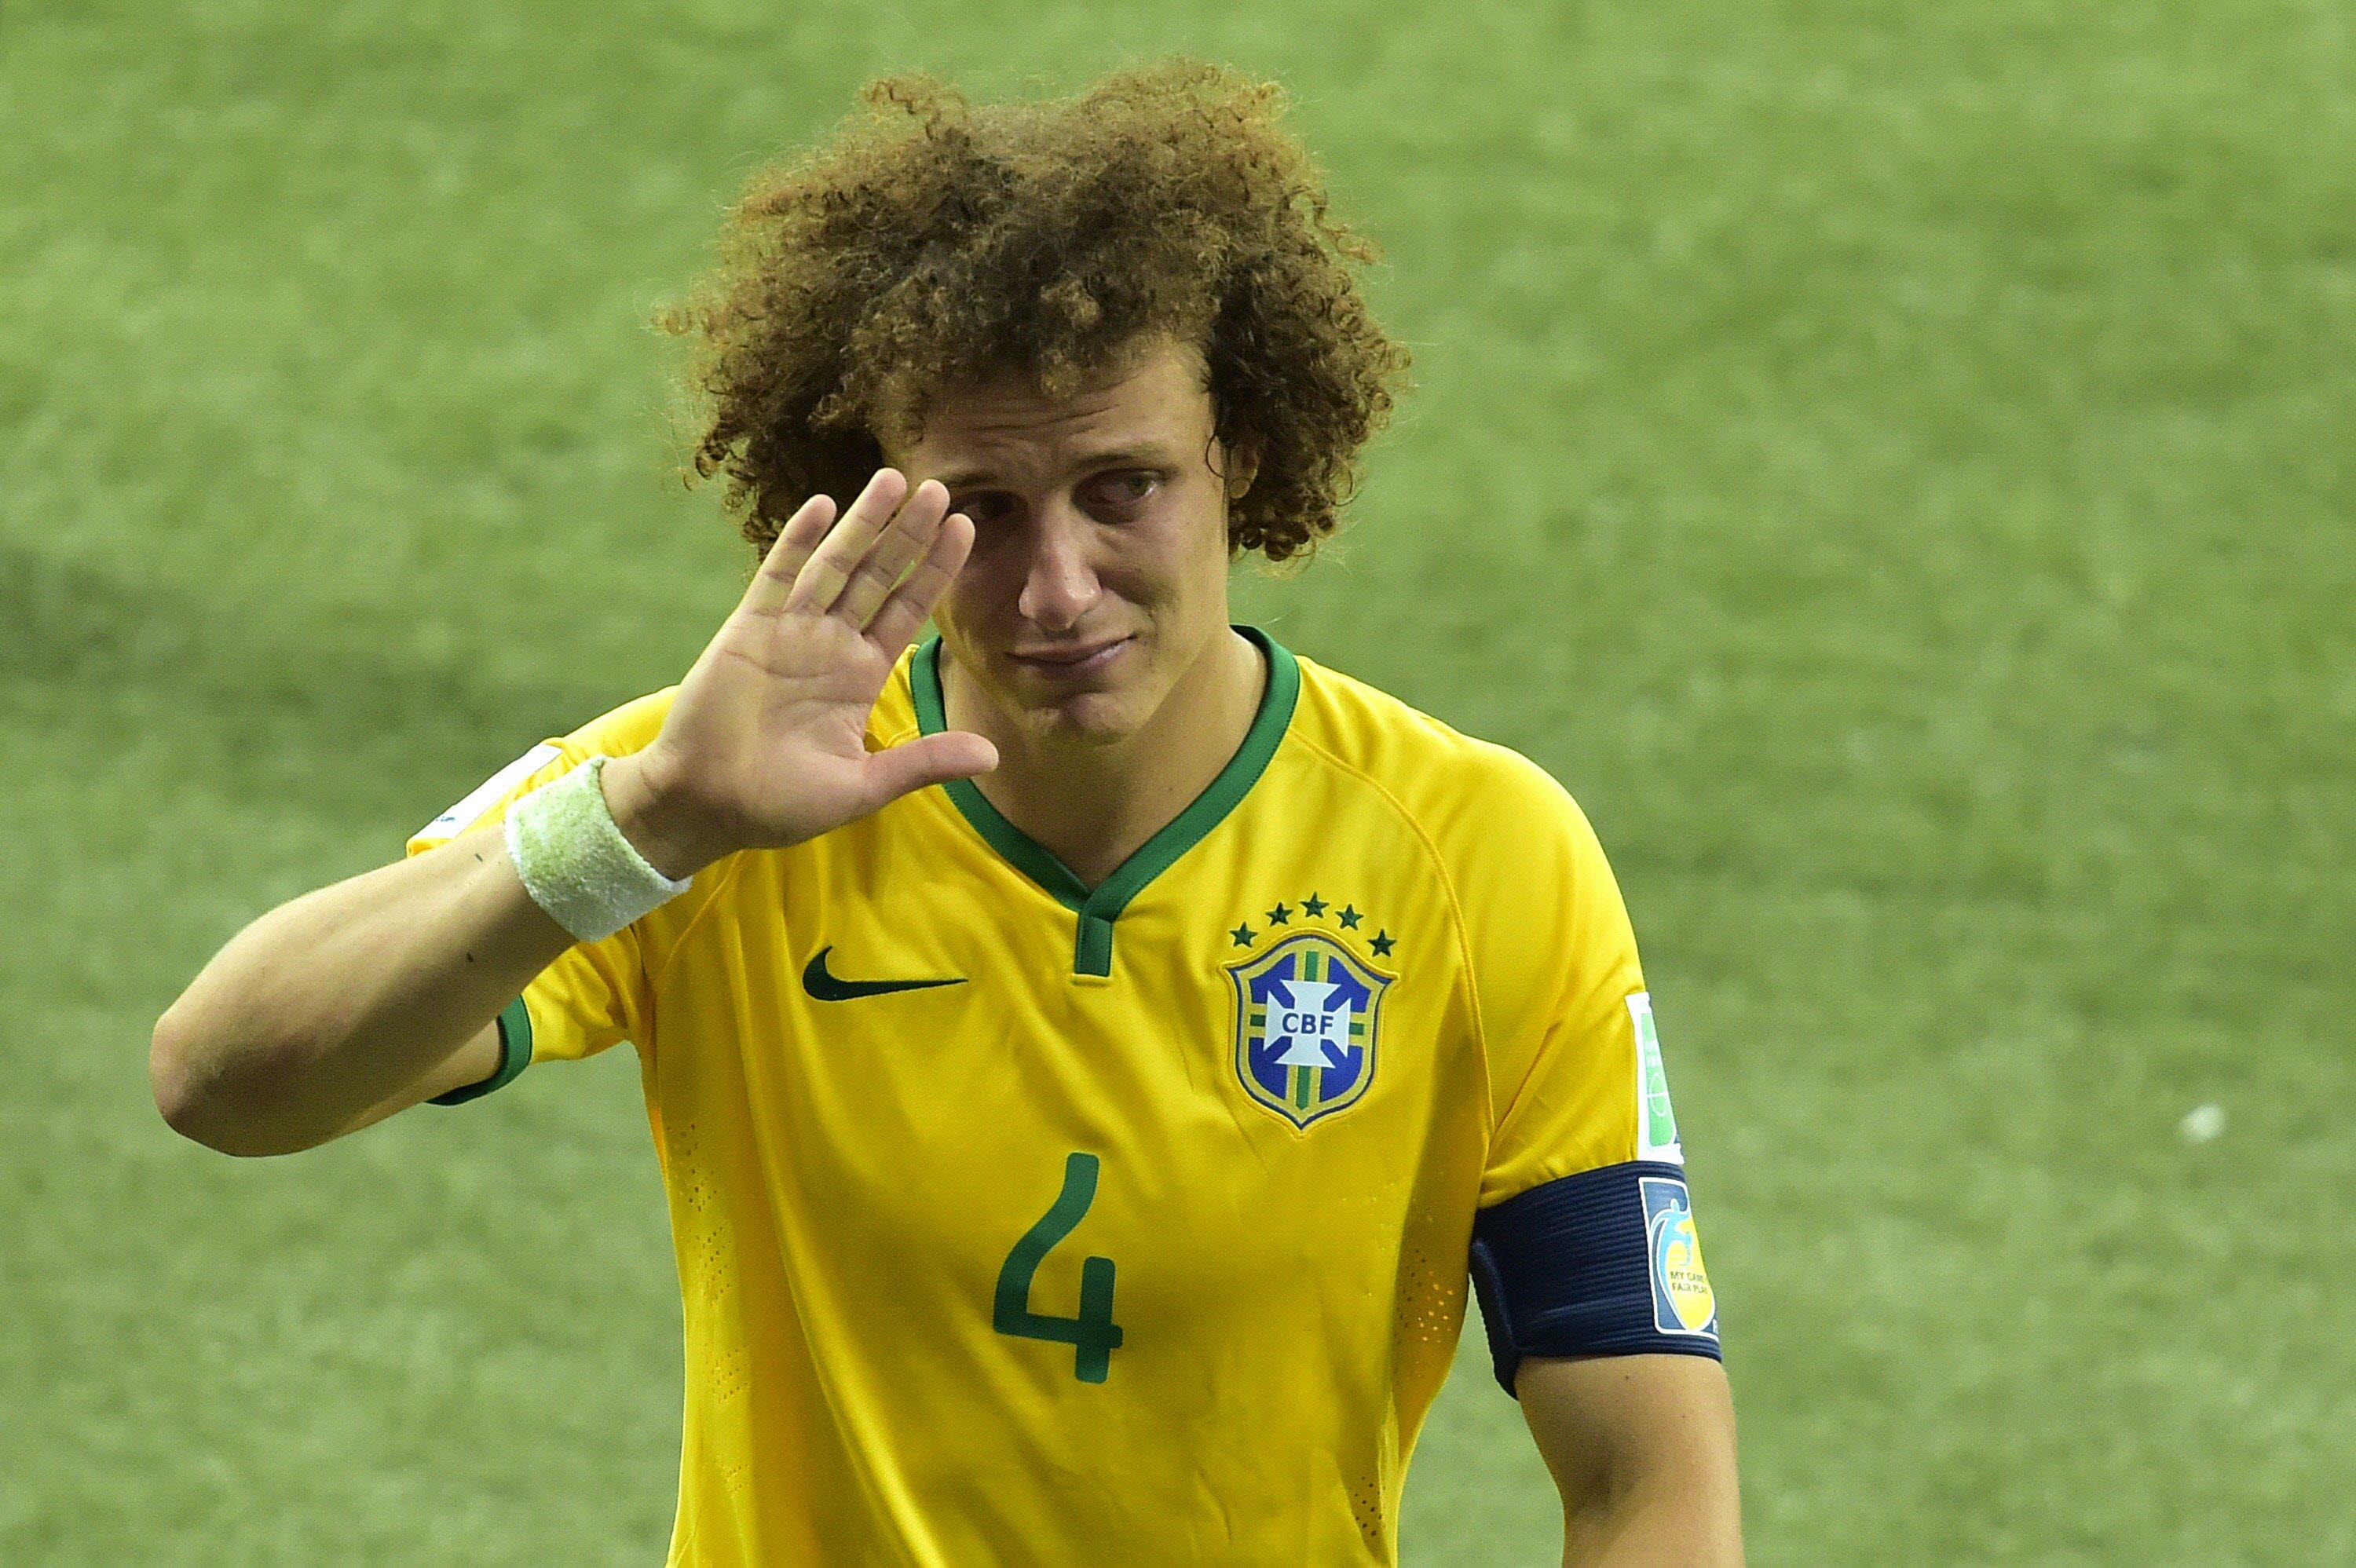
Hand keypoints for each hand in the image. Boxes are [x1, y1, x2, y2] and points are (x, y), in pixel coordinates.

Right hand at [602, 468, 996, 876]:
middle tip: (940, 487)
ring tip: (893, 479)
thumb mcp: (862, 786)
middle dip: (909, 534)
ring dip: (863, 523)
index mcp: (861, 676)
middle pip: (879, 576)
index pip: (908, 610)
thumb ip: (922, 762)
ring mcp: (789, 632)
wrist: (704, 805)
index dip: (936, 570)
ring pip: (835, 565)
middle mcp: (831, 645)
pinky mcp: (748, 629)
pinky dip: (798, 541)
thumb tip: (994, 755)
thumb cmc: (779, 804)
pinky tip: (822, 506)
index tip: (966, 529)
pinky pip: (777, 576)